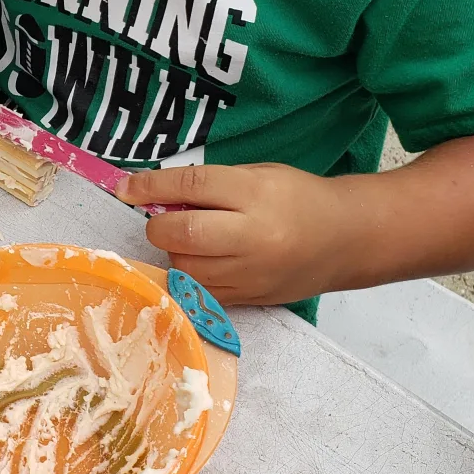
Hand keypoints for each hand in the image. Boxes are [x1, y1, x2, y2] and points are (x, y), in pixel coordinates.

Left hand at [115, 162, 346, 306]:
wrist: (348, 239)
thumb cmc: (299, 197)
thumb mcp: (258, 174)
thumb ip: (210, 184)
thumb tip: (154, 194)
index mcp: (256, 195)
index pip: (191, 187)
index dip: (151, 186)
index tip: (124, 188)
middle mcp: (253, 236)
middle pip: (183, 233)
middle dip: (159, 225)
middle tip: (163, 218)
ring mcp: (252, 273)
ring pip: (186, 268)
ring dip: (173, 252)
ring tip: (189, 239)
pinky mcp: (251, 298)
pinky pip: (201, 292)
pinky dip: (189, 276)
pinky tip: (201, 260)